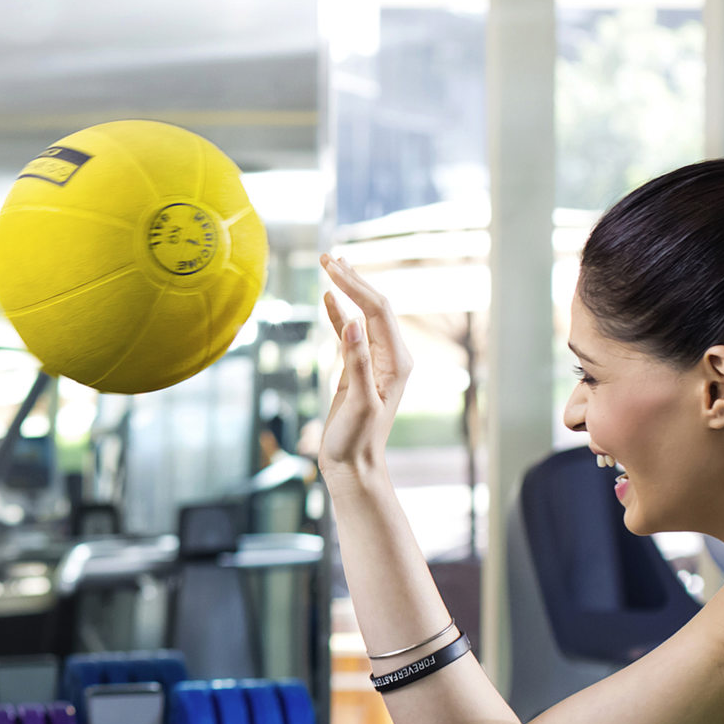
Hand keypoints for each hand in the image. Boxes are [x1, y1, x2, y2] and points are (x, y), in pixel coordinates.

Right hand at [318, 253, 415, 477]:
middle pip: (373, 306)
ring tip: (330, 265)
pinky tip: (328, 299)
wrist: (353, 466)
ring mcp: (375, 361)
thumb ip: (356, 362)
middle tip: (327, 257)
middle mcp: (390, 356)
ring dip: (347, 290)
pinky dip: (339, 313)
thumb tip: (351, 322)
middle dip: (352, 279)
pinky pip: (350, 333)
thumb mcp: (357, 402)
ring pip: (362, 314)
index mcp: (396, 360)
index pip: (376, 311)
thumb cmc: (356, 440)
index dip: (354, 286)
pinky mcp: (358, 369)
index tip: (330, 267)